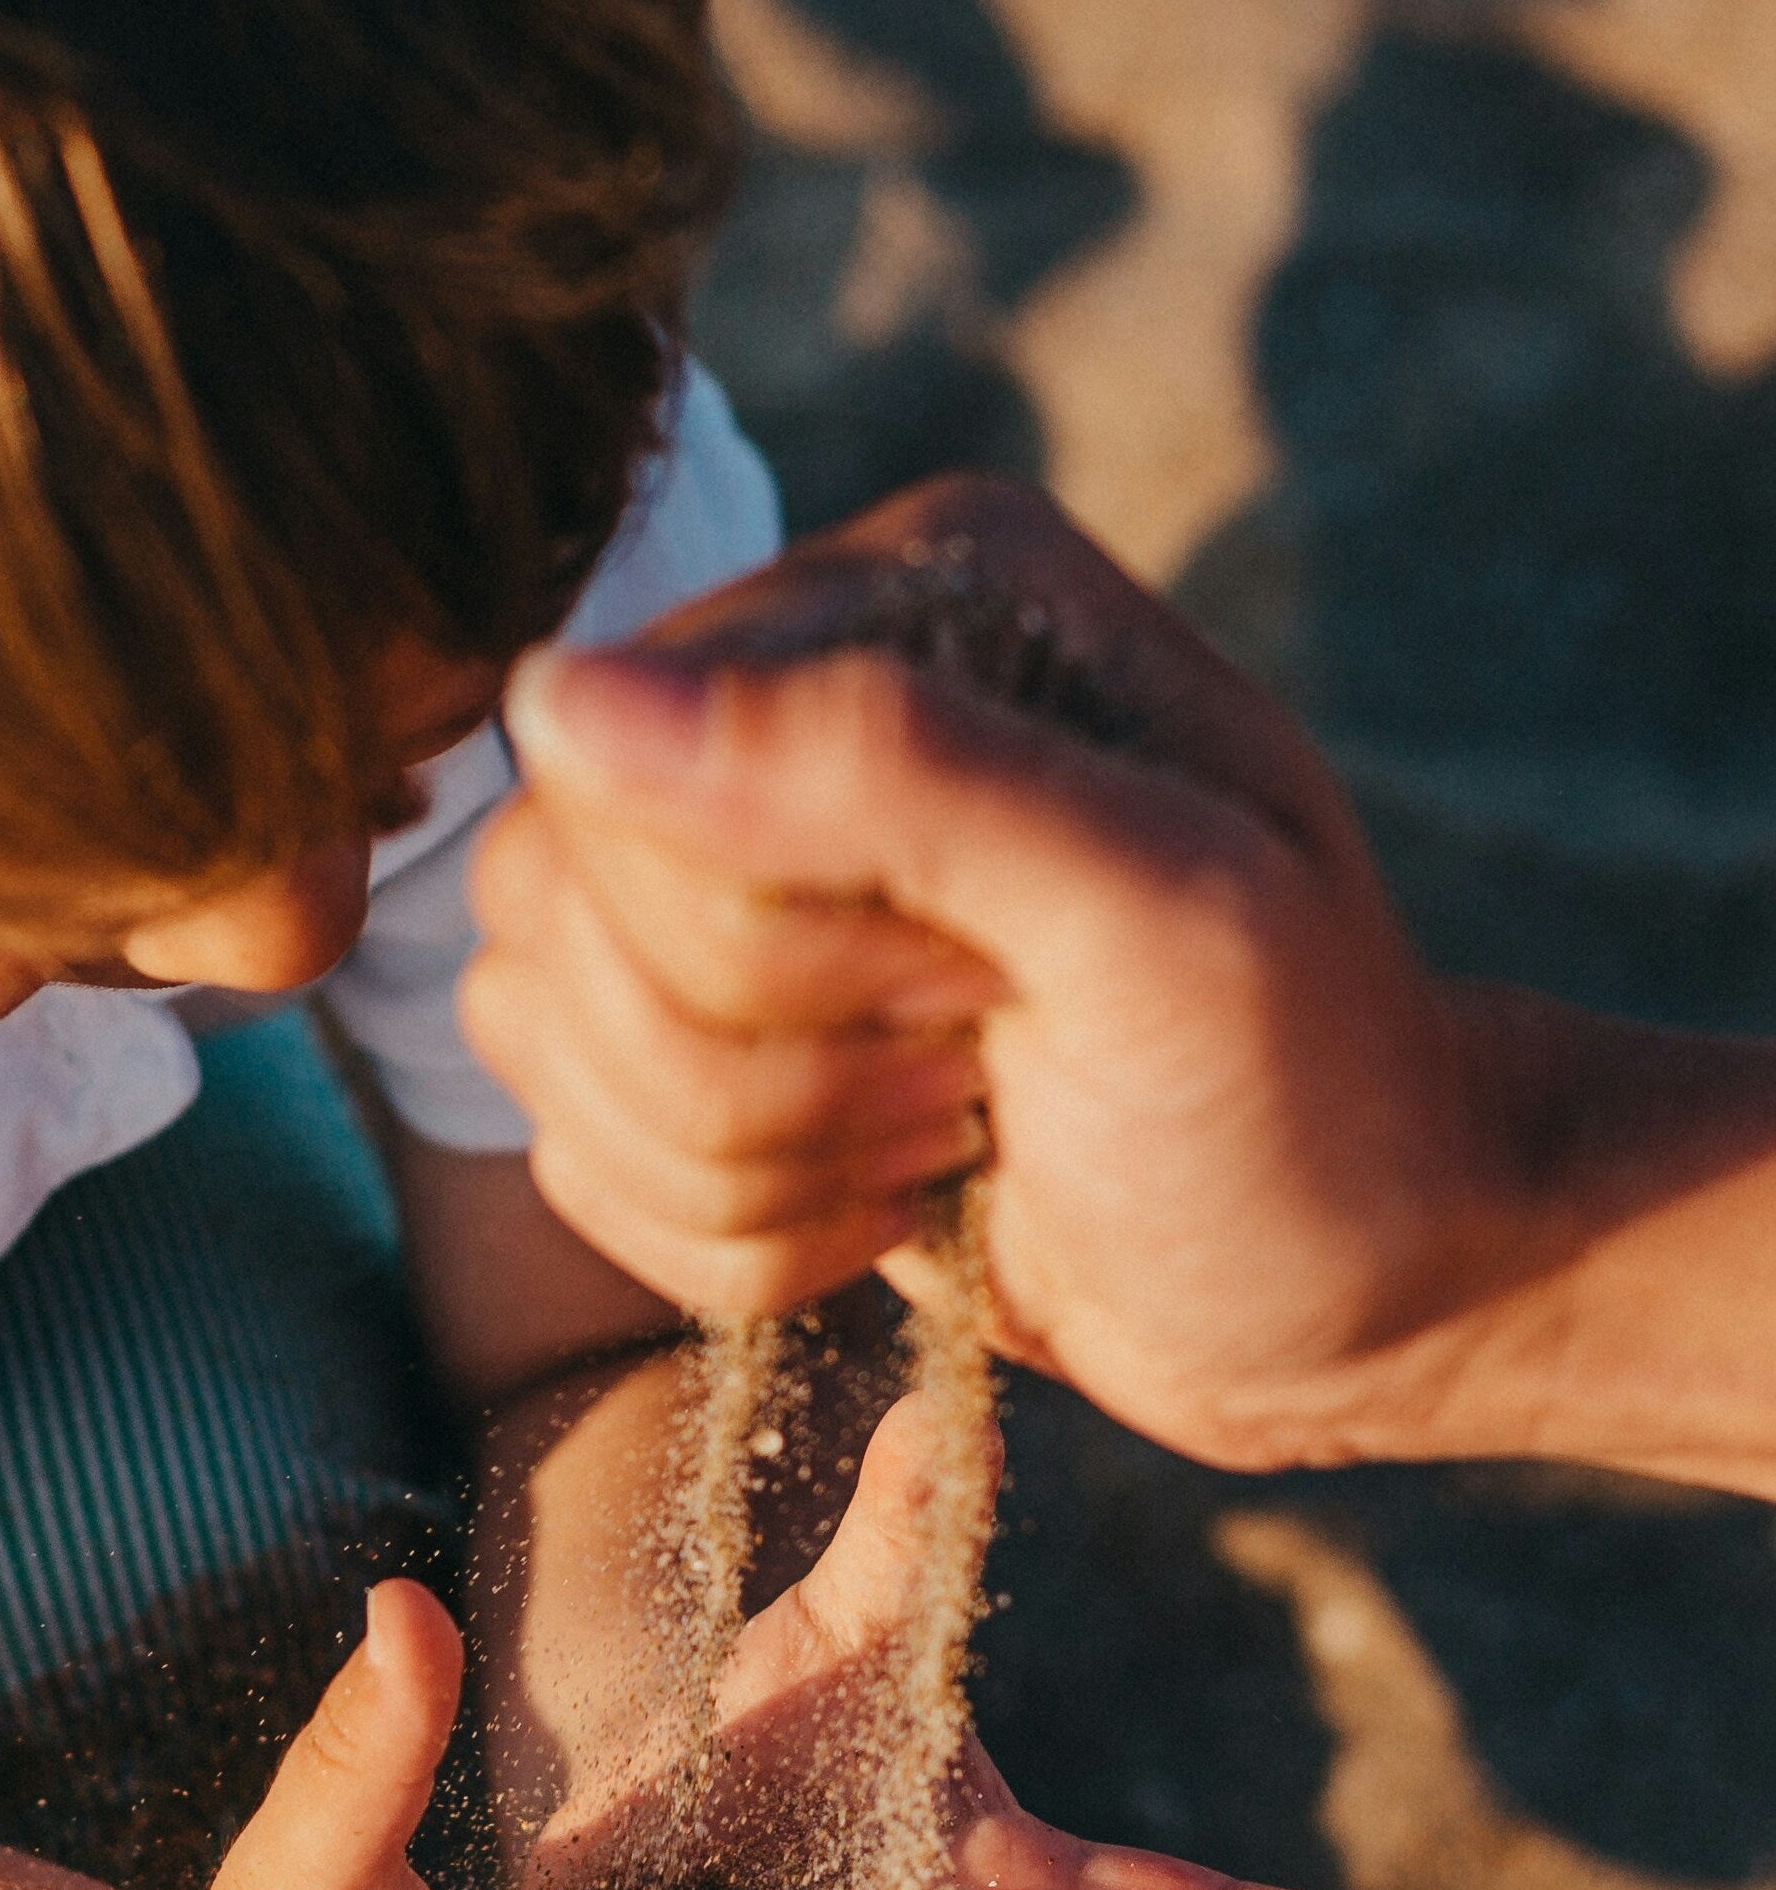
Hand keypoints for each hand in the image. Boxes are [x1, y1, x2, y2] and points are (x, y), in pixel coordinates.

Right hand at [458, 474, 1546, 1473]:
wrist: (1359, 1290)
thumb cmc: (1304, 1093)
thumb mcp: (1153, 913)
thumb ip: (883, 766)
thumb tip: (560, 696)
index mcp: (896, 599)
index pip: (611, 764)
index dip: (756, 931)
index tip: (976, 983)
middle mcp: (778, 708)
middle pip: (546, 900)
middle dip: (759, 1061)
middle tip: (972, 1066)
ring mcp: (719, 876)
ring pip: (531, 1028)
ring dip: (743, 1158)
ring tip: (947, 1131)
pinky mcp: (691, 1041)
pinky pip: (564, 1148)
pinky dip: (725, 1232)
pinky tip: (891, 1200)